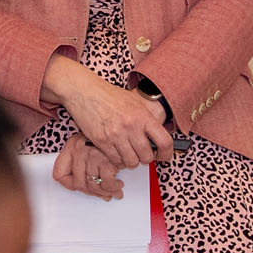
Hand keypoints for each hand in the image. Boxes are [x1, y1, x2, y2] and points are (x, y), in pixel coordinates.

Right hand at [43, 56, 172, 168]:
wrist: (84, 91)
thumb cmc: (109, 95)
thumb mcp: (134, 102)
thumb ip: (146, 118)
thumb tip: (156, 136)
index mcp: (143, 116)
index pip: (164, 141)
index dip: (167, 154)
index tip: (164, 157)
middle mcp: (131, 126)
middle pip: (147, 156)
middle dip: (145, 159)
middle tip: (141, 154)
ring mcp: (116, 135)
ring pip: (131, 162)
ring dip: (131, 161)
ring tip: (127, 153)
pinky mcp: (101, 141)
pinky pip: (115, 160)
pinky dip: (117, 160)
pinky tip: (116, 152)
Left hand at [54, 133, 123, 199]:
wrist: (121, 121)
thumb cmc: (107, 132)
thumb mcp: (89, 141)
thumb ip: (82, 159)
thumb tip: (86, 183)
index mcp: (71, 146)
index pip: (59, 174)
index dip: (68, 184)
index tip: (77, 187)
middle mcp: (79, 151)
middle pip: (78, 183)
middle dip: (92, 192)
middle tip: (101, 192)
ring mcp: (92, 156)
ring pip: (93, 185)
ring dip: (105, 192)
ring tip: (112, 190)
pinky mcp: (106, 161)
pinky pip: (107, 184)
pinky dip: (113, 188)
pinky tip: (117, 184)